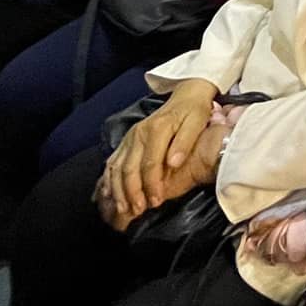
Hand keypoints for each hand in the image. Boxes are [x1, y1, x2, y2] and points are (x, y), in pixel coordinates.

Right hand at [99, 80, 218, 226]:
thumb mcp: (197, 122)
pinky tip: (108, 194)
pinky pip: (112, 162)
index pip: (150, 164)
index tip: (156, 202)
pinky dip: (108, 180)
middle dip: (132, 192)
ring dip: (117, 190)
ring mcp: (130, 137)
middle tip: (137, 211)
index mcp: (156, 129)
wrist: (186, 94)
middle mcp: (138, 133)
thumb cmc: (194, 111)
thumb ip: (184, 142)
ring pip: (117, 167)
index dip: (152, 185)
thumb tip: (174, 163)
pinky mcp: (126, 140)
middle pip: (129, 168)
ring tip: (122, 209)